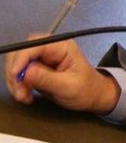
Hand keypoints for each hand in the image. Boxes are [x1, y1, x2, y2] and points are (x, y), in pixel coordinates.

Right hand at [3, 38, 118, 111]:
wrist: (93, 97)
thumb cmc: (87, 90)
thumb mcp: (68, 86)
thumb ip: (46, 79)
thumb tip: (25, 73)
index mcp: (62, 47)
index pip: (33, 45)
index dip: (21, 59)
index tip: (16, 75)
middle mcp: (50, 49)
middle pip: (21, 53)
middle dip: (16, 72)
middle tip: (19, 91)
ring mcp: (42, 59)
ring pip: (17, 64)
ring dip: (16, 81)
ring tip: (23, 96)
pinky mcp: (37, 69)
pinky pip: (20, 73)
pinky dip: (18, 84)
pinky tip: (25, 95)